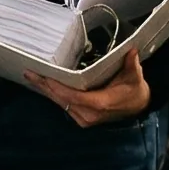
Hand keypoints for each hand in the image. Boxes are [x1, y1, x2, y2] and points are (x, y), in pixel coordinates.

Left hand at [24, 51, 150, 126]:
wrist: (138, 107)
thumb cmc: (135, 91)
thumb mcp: (135, 77)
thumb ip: (131, 65)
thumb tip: (131, 51)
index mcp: (100, 104)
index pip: (73, 96)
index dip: (58, 87)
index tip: (45, 76)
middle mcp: (89, 114)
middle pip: (62, 100)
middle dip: (45, 86)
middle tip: (30, 73)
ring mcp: (84, 118)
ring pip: (60, 103)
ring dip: (46, 91)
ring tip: (31, 77)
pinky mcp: (81, 118)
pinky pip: (64, 105)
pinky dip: (53, 95)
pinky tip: (43, 85)